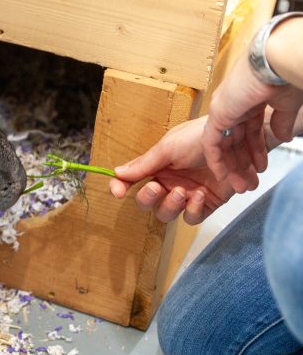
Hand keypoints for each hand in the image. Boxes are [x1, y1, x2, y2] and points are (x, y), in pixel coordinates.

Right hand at [109, 116, 236, 224]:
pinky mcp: (206, 204)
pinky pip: (192, 218)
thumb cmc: (201, 136)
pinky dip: (193, 210)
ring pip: (167, 214)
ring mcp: (187, 195)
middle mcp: (169, 182)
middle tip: (156, 188)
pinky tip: (200, 195)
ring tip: (182, 192)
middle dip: (147, 198)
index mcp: (156, 167)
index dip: (120, 187)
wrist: (237, 139)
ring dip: (170, 205)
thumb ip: (144, 164)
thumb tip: (116, 173)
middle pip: (147, 202)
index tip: (119, 192)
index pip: (130, 181)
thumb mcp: (168, 147)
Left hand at [203, 49, 302, 190]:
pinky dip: (217, 161)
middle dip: (243, 164)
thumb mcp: (285, 104)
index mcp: (250, 99)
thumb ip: (281, 121)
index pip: (250, 130)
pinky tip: (223, 176)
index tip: (262, 166)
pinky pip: (212, 144)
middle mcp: (233, 105)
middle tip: (249, 183)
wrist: (275, 62)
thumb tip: (282, 137)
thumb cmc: (283, 75)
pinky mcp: (217, 115)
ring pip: (223, 145)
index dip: (256, 150)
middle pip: (235, 141)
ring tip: (241, 186)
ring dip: (232, 167)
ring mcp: (223, 110)